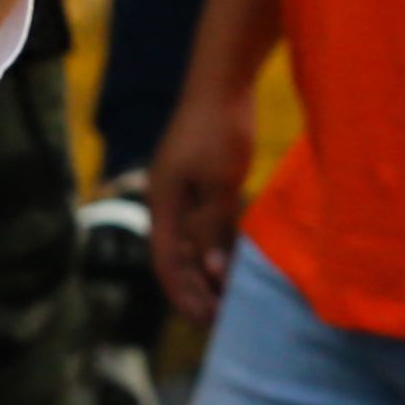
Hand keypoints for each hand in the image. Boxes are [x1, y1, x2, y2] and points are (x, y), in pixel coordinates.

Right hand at [147, 79, 257, 327]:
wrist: (222, 82)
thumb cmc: (219, 130)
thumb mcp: (218, 183)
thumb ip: (212, 227)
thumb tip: (211, 270)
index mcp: (163, 203)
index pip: (167, 261)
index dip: (183, 294)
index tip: (206, 322)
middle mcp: (170, 202)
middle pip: (178, 257)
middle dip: (196, 290)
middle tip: (225, 321)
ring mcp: (186, 192)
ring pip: (195, 243)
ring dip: (211, 272)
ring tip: (234, 300)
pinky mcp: (205, 182)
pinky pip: (209, 226)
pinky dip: (221, 248)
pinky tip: (241, 263)